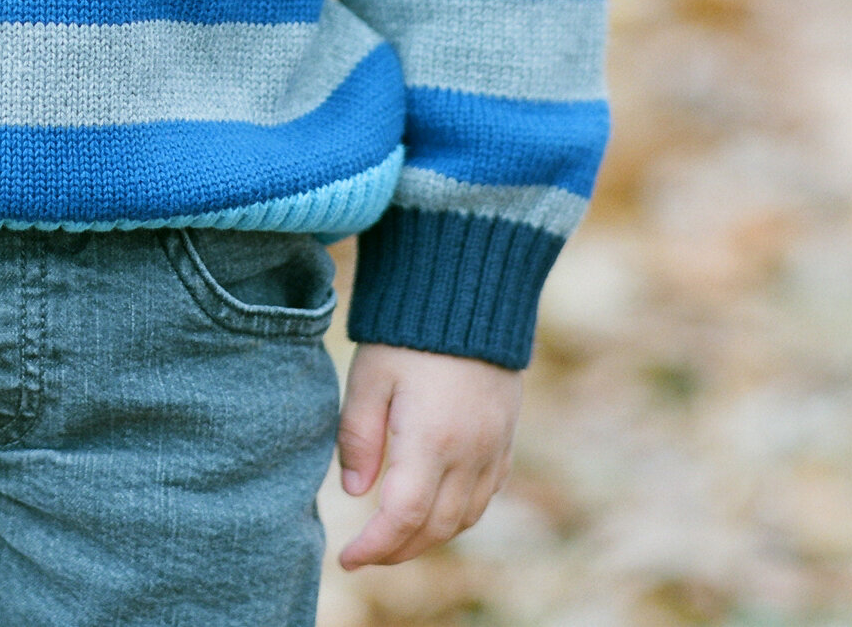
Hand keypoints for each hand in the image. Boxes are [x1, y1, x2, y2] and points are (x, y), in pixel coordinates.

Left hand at [334, 342, 521, 567]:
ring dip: (428, 538)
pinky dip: (457, 516)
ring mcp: (494, 449)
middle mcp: (470, 454)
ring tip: (392, 538)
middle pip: (435, 528)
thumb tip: (355, 492)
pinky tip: (434, 511)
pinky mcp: (505, 439)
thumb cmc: (411, 331)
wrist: (473, 292)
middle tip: (364, 554)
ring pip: (464, 519)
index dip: (375, 547)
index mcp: (432, 440)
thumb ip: (359, 435)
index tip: (346, 559)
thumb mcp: (370, 375)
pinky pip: (485, 497)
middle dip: (398, 551)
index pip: (403, 517)